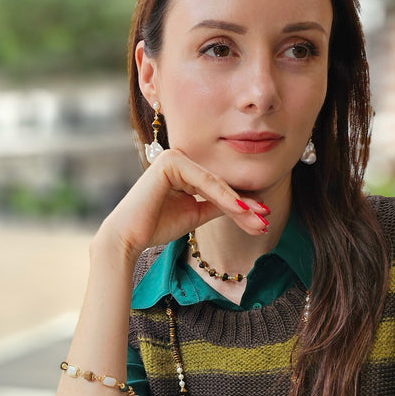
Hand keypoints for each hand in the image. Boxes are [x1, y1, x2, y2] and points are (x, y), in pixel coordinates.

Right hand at [96, 149, 269, 265]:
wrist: (128, 238)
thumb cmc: (155, 227)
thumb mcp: (194, 214)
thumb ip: (216, 206)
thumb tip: (245, 206)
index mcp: (181, 169)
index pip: (218, 187)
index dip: (242, 204)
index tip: (263, 220)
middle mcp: (177, 158)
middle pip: (219, 185)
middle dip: (245, 206)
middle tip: (267, 220)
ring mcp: (174, 157)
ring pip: (215, 184)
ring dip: (240, 204)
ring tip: (261, 219)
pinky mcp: (171, 162)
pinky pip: (205, 182)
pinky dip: (225, 197)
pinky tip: (242, 209)